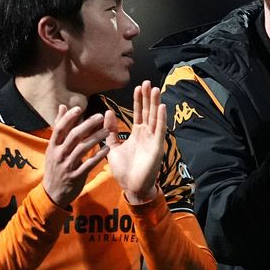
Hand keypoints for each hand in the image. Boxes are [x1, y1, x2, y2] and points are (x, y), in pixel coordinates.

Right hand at [43, 105, 108, 207]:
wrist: (53, 193)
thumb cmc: (56, 166)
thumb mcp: (53, 147)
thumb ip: (60, 127)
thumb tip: (62, 107)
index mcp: (53, 146)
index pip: (60, 128)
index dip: (68, 118)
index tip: (79, 108)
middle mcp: (59, 155)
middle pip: (73, 136)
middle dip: (87, 125)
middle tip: (100, 116)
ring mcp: (67, 166)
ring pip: (82, 149)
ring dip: (95, 138)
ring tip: (107, 131)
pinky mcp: (76, 176)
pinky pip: (89, 164)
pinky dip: (98, 156)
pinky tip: (107, 148)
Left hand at [106, 81, 166, 204]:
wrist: (131, 187)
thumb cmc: (123, 170)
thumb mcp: (112, 148)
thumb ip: (110, 132)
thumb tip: (107, 113)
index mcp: (137, 134)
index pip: (139, 113)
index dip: (138, 100)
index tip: (138, 87)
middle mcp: (146, 135)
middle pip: (148, 112)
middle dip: (148, 97)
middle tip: (147, 82)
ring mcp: (153, 140)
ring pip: (154, 118)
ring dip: (155, 103)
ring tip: (155, 89)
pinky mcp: (157, 147)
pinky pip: (159, 130)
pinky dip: (161, 118)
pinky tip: (161, 106)